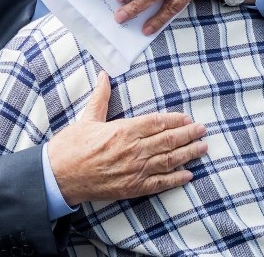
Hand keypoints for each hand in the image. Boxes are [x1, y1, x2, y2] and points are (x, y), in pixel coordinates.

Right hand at [48, 72, 207, 205]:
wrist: (60, 175)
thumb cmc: (72, 146)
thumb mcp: (87, 118)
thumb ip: (101, 97)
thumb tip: (103, 75)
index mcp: (122, 130)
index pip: (156, 123)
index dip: (174, 120)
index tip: (187, 118)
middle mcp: (133, 150)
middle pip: (167, 141)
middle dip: (188, 135)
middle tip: (203, 130)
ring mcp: (134, 170)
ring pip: (168, 161)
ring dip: (188, 154)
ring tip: (202, 148)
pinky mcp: (132, 187)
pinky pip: (160, 183)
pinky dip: (176, 179)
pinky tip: (188, 175)